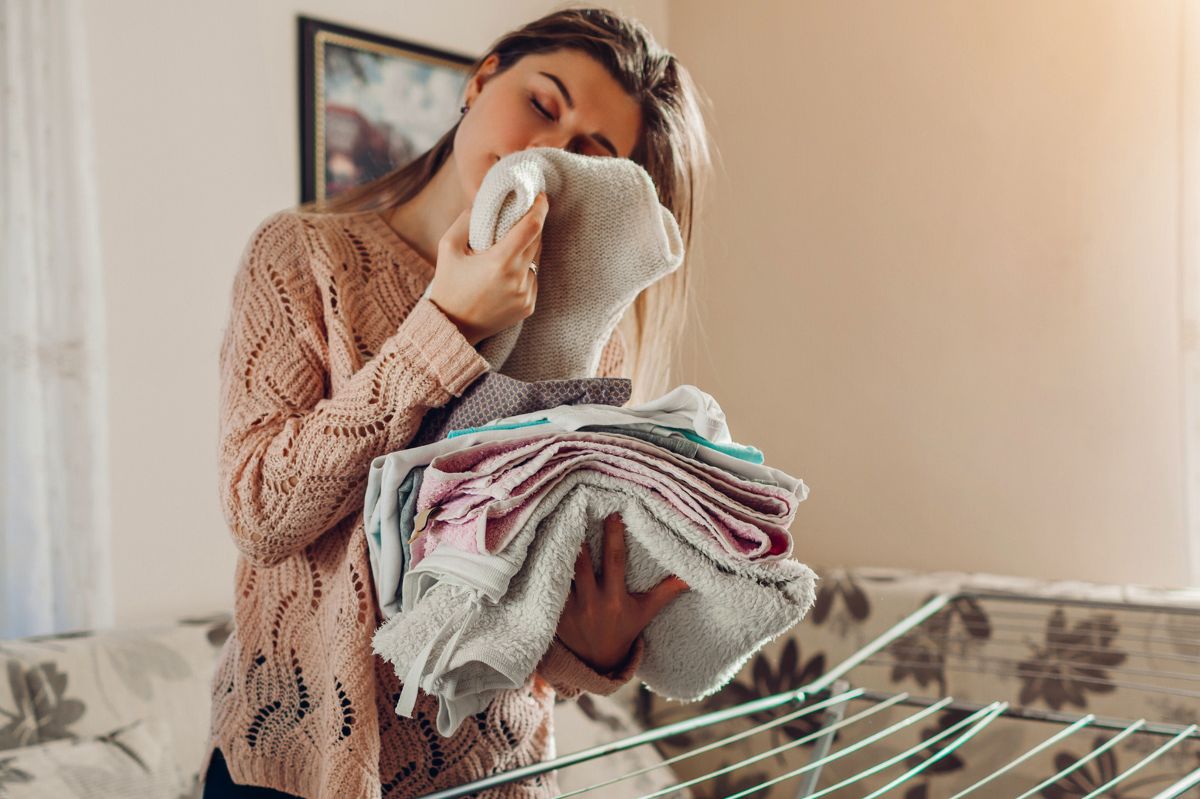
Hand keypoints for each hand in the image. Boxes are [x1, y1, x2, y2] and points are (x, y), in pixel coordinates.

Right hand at [427, 192, 546, 345]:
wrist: (452, 327)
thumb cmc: (448, 285)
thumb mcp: (448, 247)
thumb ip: (466, 219)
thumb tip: (484, 200)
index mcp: (500, 262)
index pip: (531, 227)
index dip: (540, 208)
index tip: (541, 196)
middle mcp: (518, 279)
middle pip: (536, 241)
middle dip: (532, 225)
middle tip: (523, 214)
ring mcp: (526, 294)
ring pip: (536, 260)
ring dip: (528, 248)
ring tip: (510, 245)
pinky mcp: (529, 306)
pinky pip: (533, 279)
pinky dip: (524, 270)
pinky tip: (506, 272)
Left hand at [554, 512, 689, 673]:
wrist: (596, 662)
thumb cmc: (623, 630)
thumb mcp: (645, 612)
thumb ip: (666, 593)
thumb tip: (690, 576)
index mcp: (615, 599)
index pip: (615, 562)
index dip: (614, 537)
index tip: (613, 515)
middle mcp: (592, 602)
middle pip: (582, 563)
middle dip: (579, 539)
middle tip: (575, 510)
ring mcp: (571, 609)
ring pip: (563, 573)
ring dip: (560, 550)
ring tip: (557, 524)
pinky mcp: (554, 614)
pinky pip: (549, 586)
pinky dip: (546, 568)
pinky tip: (543, 548)